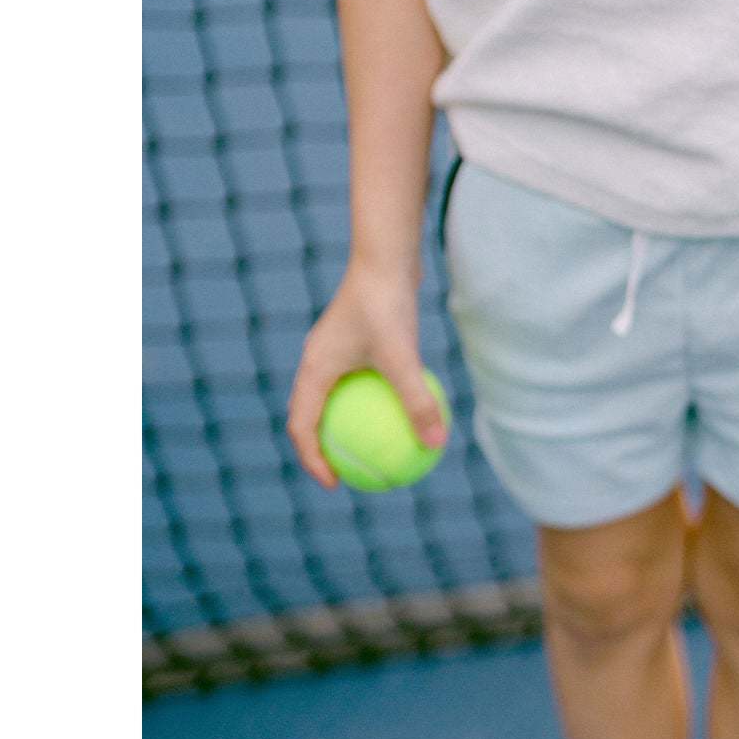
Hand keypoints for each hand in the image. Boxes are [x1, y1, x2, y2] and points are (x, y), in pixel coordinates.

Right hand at [285, 261, 448, 488]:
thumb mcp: (404, 356)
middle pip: (313, 414)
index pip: (302, 426)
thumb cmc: (388, 303)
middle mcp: (318, 360)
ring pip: (337, 396)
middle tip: (353, 472)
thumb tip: (436, 444)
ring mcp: (336, 348)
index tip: (337, 484)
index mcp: (314, 369)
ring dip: (349, 422)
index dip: (313, 460)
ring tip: (379, 447)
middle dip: (326, 447)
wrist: (385, 254)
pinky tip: (409, 407)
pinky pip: (361, 378)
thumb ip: (417, 400)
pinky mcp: (358, 337)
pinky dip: (374, 397)